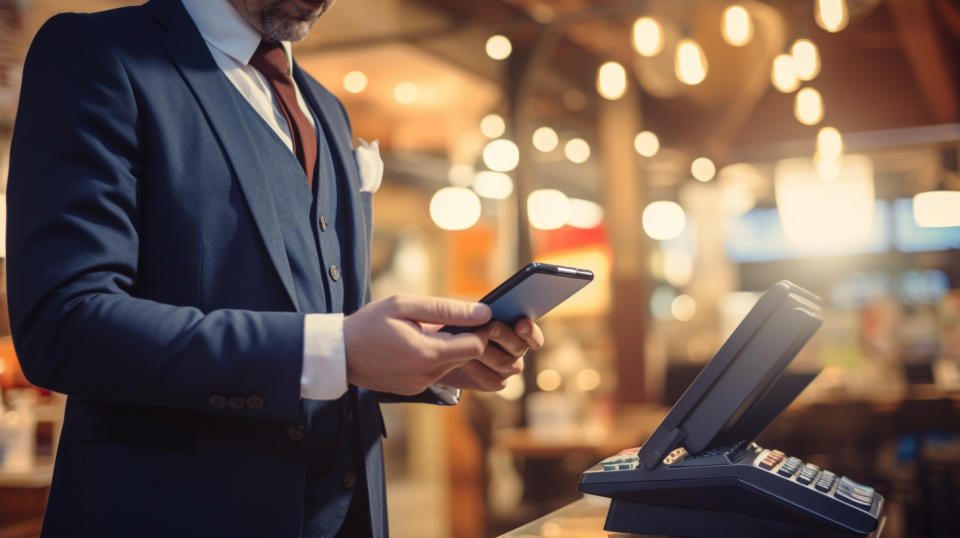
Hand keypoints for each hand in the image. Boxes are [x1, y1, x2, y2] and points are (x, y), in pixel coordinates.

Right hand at [344, 295, 490, 394]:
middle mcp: (427, 375)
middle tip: (449, 318)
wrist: (338, 354)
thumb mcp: (404, 306)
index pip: (476, 346)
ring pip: (452, 365)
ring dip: (448, 347)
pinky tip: (416, 344)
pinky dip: (434, 357)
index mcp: (427, 353)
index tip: (473, 316)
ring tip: (427, 329)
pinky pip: (436, 372)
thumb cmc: (369, 324)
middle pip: (466, 357)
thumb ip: (445, 309)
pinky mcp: (413, 389)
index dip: (480, 329)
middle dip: (464, 337)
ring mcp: (420, 385)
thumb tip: (483, 313)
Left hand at [435, 318, 543, 391]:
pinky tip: (464, 359)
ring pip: (506, 363)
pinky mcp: (493, 382)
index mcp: (519, 329)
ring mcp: (507, 368)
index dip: (529, 330)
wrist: (442, 347)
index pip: (533, 335)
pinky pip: (492, 379)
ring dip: (487, 351)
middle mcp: (516, 350)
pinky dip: (477, 369)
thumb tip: (485, 312)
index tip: (521, 323)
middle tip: (491, 327)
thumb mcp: (467, 313)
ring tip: (470, 340)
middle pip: (519, 348)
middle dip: (505, 336)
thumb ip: (479, 310)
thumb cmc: (459, 323)